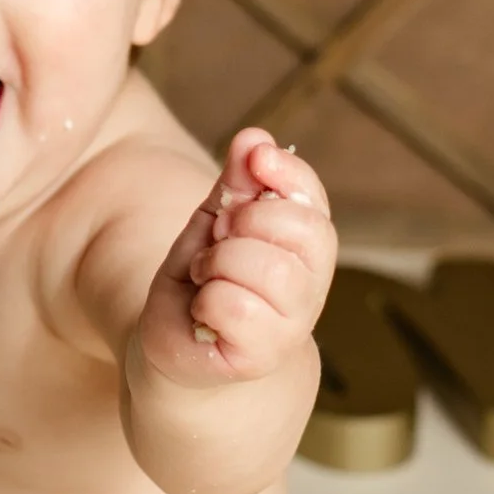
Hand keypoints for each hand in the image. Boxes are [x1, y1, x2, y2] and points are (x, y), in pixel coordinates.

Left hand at [136, 128, 335, 390]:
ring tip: (207, 276)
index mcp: (306, 246)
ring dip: (220, 262)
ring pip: (267, 267)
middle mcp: (311, 285)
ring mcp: (291, 324)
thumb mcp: (215, 221)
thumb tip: (255, 138)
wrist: (180, 346)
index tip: (255, 159)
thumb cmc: (203, 279)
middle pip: (298, 228)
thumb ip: (238, 183)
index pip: (313, 198)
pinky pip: (236, 305)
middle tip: (217, 239)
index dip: (285, 170)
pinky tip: (204, 311)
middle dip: (243, 221)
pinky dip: (208, 299)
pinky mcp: (262, 355)